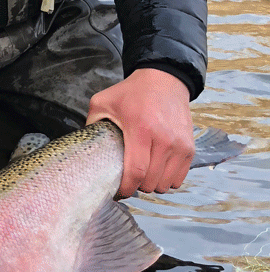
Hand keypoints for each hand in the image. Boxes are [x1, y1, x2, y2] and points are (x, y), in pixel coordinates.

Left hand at [86, 68, 193, 197]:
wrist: (165, 79)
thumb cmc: (132, 93)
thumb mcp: (103, 102)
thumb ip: (90, 124)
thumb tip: (82, 148)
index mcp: (141, 130)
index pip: (136, 171)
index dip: (125, 188)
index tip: (117, 193)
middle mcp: (164, 139)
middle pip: (150, 181)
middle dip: (136, 187)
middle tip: (127, 182)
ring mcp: (180, 144)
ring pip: (165, 183)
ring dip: (152, 185)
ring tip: (142, 176)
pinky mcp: (189, 146)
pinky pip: (179, 177)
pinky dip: (167, 180)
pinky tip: (156, 172)